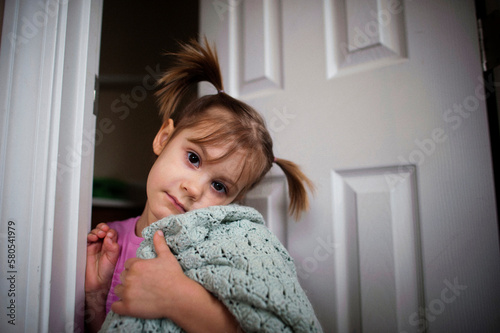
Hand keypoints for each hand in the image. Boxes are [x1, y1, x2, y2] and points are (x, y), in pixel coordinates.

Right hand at [85, 223, 119, 294]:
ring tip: (99, 235)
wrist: (96, 282)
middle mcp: (103, 244)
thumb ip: (112, 247)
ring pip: (94, 233)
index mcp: (111, 245)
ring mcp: (94, 246)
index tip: (109, 233)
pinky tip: (92, 238)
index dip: (110, 231)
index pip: (111, 233)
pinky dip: (89, 236)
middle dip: (103, 228)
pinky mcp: (86, 248)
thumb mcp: (113, 258)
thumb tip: (109, 236)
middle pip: (102, 230)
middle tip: (103, 232)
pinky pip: (87, 239)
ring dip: (96, 231)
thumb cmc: (106, 271)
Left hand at [112, 230, 240, 332]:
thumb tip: (157, 231)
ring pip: (118, 290)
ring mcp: (127, 293)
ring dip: (125, 292)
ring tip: (137, 294)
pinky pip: (115, 307)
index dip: (135, 269)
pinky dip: (120, 306)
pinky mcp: (128, 308)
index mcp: (136, 265)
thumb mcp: (167, 257)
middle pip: (122, 276)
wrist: (179, 297)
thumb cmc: (174, 276)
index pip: (128, 265)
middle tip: (143, 284)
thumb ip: (159, 244)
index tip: (144, 274)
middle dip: (130, 279)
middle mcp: (129, 278)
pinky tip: (130, 305)